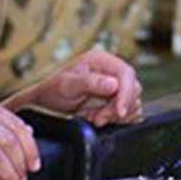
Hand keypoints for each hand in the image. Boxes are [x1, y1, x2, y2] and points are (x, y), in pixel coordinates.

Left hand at [18, 48, 143, 124]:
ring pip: (132, 102)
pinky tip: (98, 118)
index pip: (127, 73)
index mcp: (102, 60)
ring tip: (93, 117)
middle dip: (117, 108)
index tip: (119, 112)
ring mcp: (115, 85)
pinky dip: (116, 119)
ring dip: (114, 115)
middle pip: (132, 89)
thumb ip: (90, 83)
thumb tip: (113, 84)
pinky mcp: (116, 99)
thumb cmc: (53, 89)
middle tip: (98, 118)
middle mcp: (111, 70)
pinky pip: (128, 111)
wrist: (47, 101)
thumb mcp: (67, 85)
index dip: (126, 94)